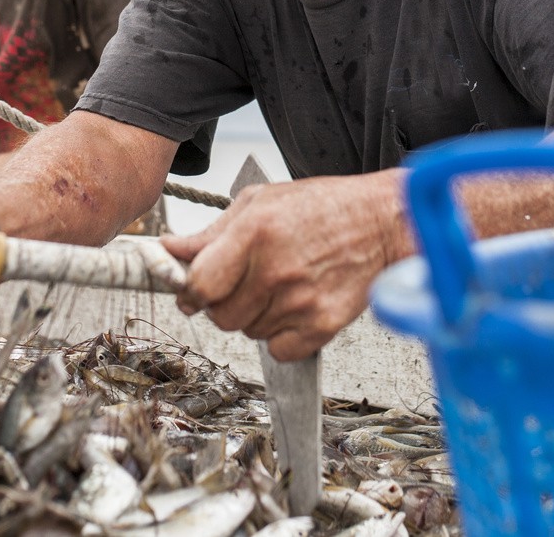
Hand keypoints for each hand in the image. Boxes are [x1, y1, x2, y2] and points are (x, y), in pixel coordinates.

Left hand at [158, 171, 407, 360]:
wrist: (382, 221)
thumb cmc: (323, 206)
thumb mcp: (260, 202)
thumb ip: (212, 232)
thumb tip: (170, 249)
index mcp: (255, 233)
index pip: (200, 285)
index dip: (190, 292)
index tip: (192, 291)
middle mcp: (275, 270)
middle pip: (220, 316)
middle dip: (222, 304)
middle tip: (242, 285)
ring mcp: (300, 302)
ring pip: (248, 332)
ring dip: (254, 316)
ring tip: (278, 286)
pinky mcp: (322, 325)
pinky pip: (278, 350)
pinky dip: (281, 337)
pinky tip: (295, 307)